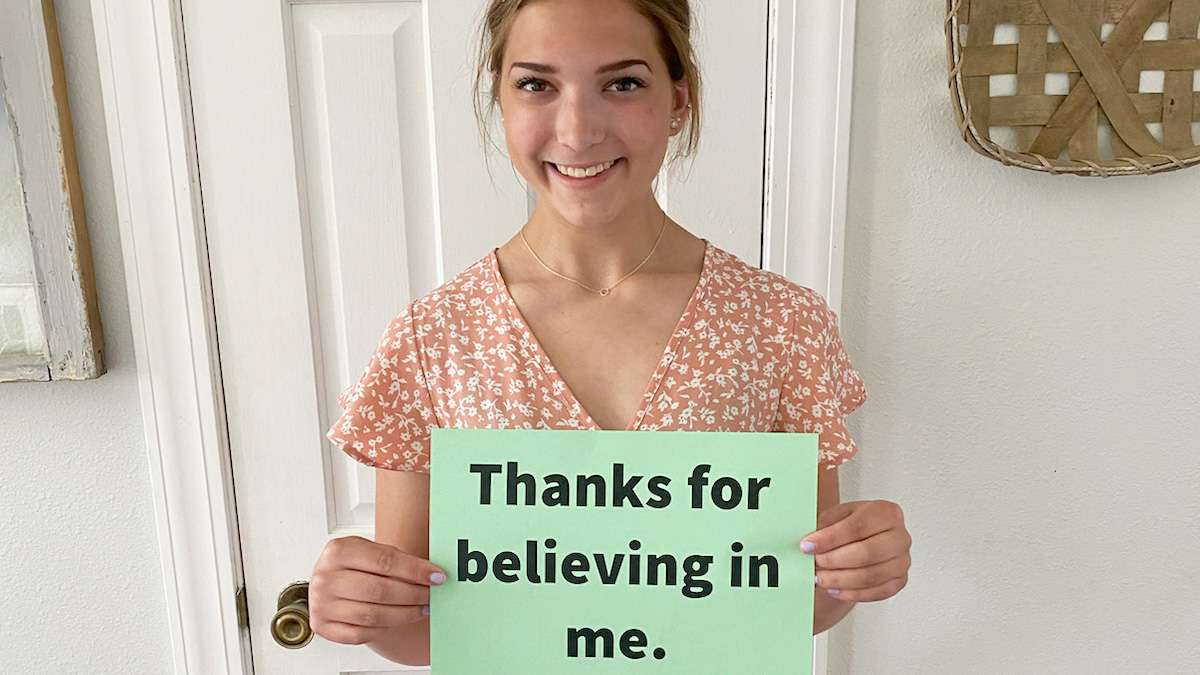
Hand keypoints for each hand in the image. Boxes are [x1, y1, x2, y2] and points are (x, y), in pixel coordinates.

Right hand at [309, 535, 445, 644]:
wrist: (329, 579)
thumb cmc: (353, 564)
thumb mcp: (369, 550)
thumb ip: (397, 560)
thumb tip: (432, 574)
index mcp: (338, 551)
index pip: (385, 561)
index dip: (415, 571)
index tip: (436, 576)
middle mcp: (326, 577)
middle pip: (380, 590)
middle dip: (413, 594)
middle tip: (431, 594)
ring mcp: (321, 604)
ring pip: (374, 615)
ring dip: (405, 614)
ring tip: (421, 608)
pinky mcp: (323, 626)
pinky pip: (361, 633)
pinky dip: (385, 628)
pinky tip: (398, 619)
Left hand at [800, 500, 910, 602]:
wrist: (863, 540)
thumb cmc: (850, 527)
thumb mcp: (836, 517)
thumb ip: (824, 527)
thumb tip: (809, 544)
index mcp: (886, 512)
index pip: (857, 526)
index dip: (830, 538)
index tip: (808, 546)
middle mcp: (900, 536)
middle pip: (867, 553)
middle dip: (835, 560)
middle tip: (815, 563)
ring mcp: (903, 560)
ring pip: (872, 576)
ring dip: (841, 580)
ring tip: (820, 578)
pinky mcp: (900, 580)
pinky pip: (878, 592)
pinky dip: (853, 593)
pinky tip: (834, 589)